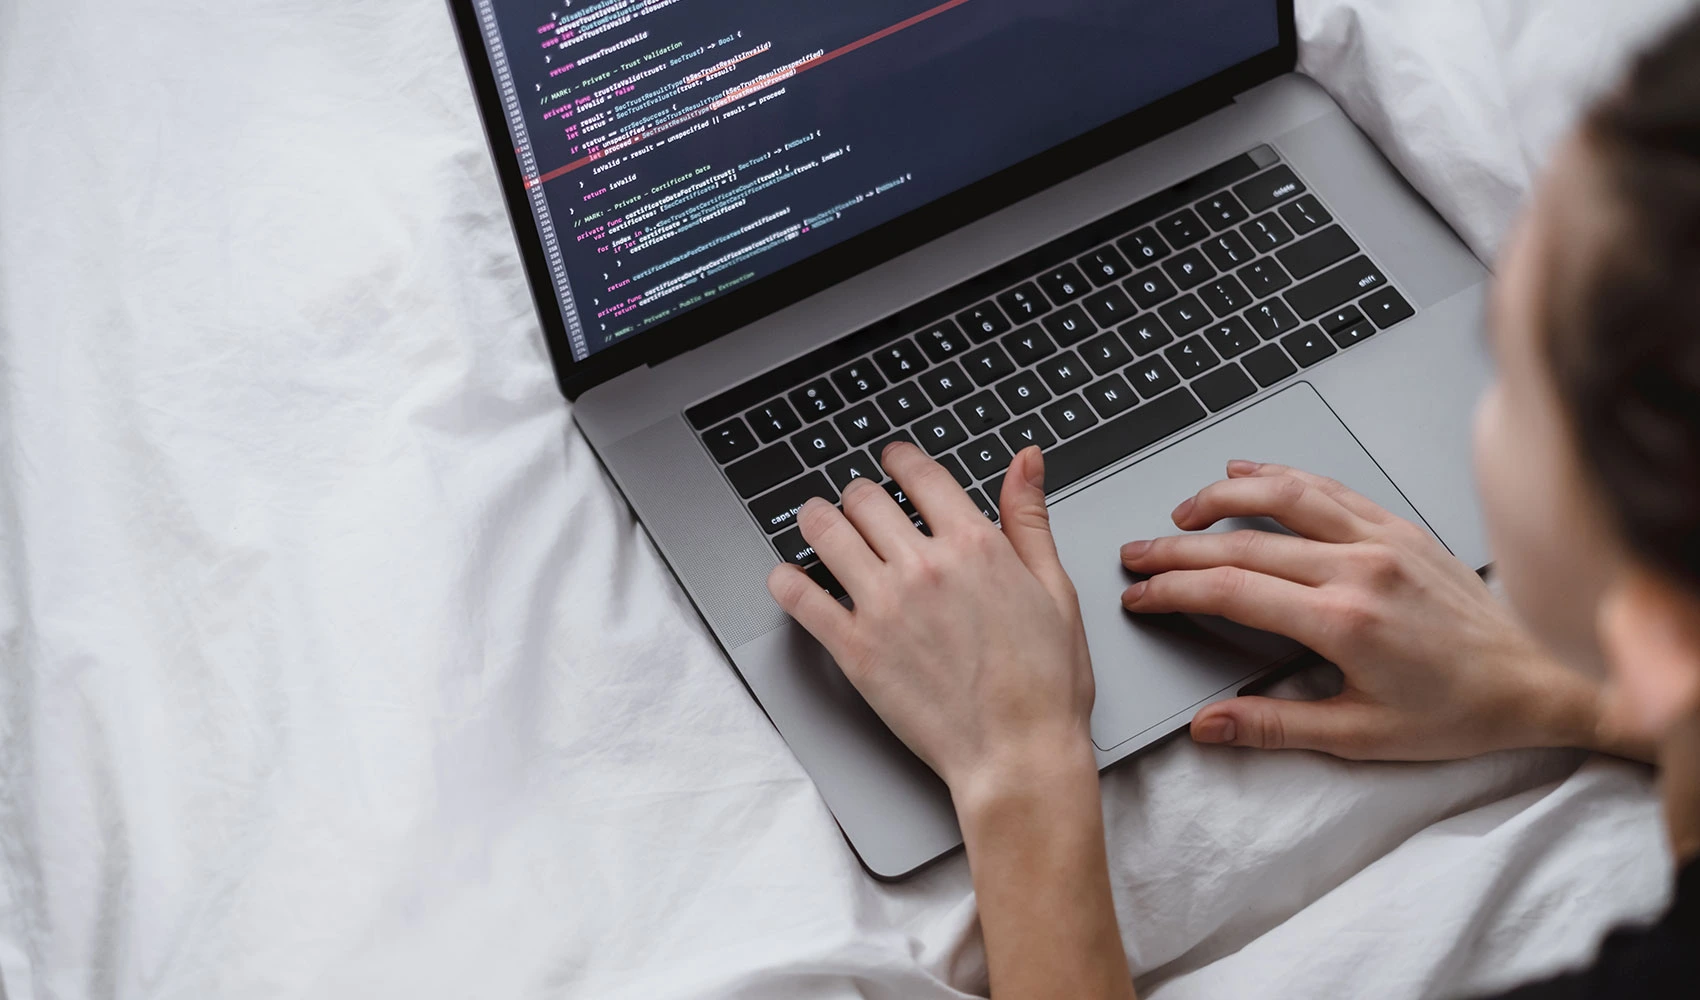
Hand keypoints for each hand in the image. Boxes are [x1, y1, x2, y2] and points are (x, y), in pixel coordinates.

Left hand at [769, 444, 1133, 999]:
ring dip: (816, 521)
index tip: (891, 462)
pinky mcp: (855, 650)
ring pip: (825, 534)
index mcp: (975, 545)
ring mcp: (884, 607)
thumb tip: (1026, 461)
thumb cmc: (1045, 684)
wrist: (1019, 754)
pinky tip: (787, 578)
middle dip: (858, 496)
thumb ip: (1030, 519)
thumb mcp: (1055, 589)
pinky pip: (800, 598)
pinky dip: (786, 581)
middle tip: (856, 504)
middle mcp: (923, 566)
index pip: (920, 475)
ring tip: (815, 523)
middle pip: (864, 499)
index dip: (899, 460)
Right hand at [1120, 460, 1612, 760]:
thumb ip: (1275, 726)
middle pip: (1243, 542)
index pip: (1232, 591)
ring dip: (1222, 498)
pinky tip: (1250, 472)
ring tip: (1181, 511)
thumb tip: (1207, 726)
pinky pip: (1329, 487)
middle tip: (1136, 555)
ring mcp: (1381, 539)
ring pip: (1283, 497)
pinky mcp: (1400, 527)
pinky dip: (1281, 475)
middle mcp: (1359, 568)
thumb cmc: (1462, 712)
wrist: (1542, 679)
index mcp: (1345, 621)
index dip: (1174, 590)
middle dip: (1177, 548)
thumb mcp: (1361, 738)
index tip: (1140, 596)